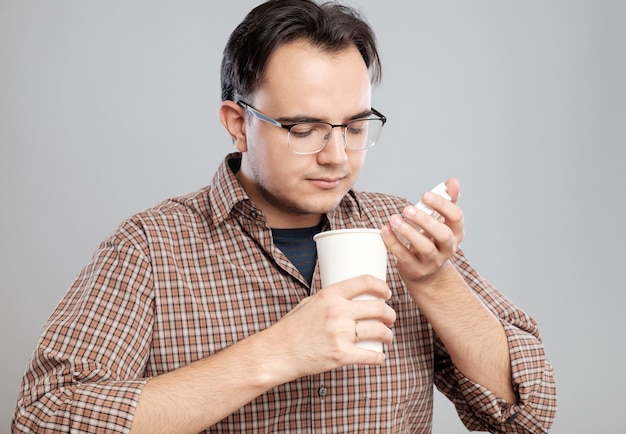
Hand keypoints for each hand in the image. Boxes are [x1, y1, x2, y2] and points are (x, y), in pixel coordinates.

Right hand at [262, 275, 395, 380]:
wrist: (278, 352)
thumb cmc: (292, 327)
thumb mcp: (309, 302)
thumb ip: (330, 299)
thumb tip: (350, 296)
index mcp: (330, 295)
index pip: (365, 282)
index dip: (381, 286)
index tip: (386, 293)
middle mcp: (337, 312)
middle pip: (378, 308)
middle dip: (390, 314)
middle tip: (390, 318)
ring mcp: (340, 334)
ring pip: (379, 331)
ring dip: (389, 335)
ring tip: (388, 336)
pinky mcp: (341, 355)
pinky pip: (371, 356)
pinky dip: (379, 358)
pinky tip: (380, 357)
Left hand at [381, 178, 464, 282]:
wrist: (426, 272)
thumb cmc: (432, 238)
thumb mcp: (442, 221)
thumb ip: (447, 201)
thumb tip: (453, 181)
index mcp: (456, 232)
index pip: (456, 217)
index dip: (442, 205)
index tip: (425, 195)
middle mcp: (448, 248)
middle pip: (443, 235)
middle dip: (425, 220)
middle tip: (407, 209)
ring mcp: (433, 261)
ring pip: (424, 248)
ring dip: (408, 232)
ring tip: (394, 219)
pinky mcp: (416, 269)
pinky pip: (404, 256)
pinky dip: (393, 243)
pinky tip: (385, 230)